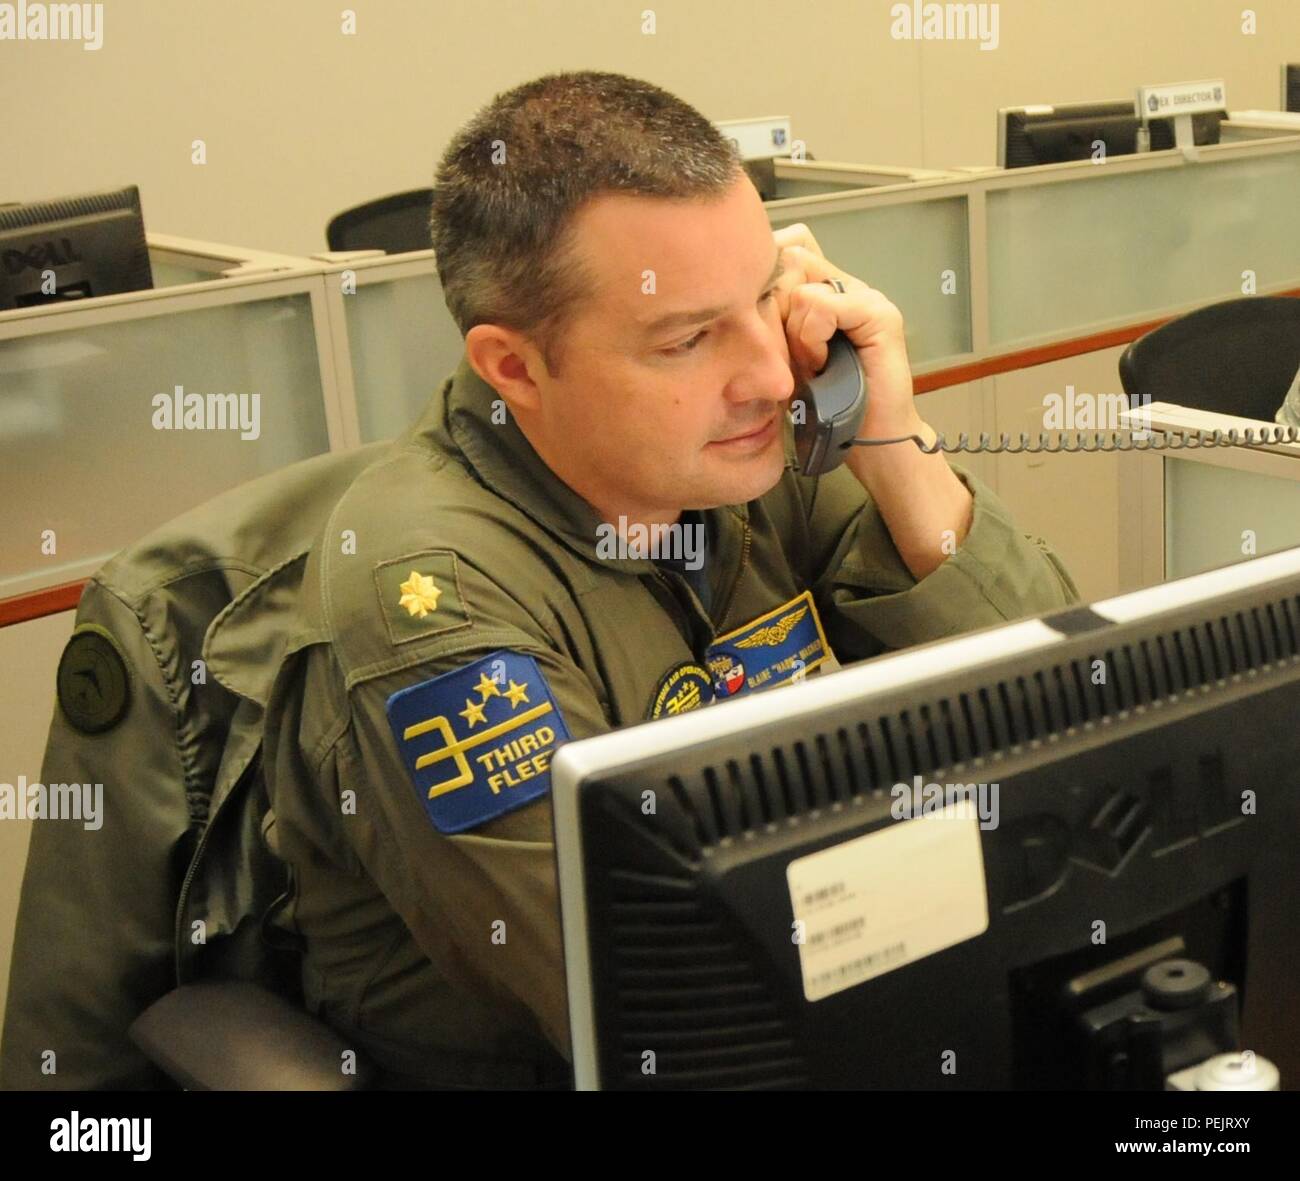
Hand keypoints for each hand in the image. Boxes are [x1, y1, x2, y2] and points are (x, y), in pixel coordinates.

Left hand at [771, 223, 921, 436]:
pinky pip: (822, 305)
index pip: (786, 256)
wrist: (862, 439)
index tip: (767, 336)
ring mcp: (866, 296)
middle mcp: (846, 286)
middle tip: (790, 356)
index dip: (766, 291)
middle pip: (790, 264)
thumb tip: (741, 292)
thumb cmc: (821, 402)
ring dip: (796, 334)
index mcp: (824, 291)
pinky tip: (823, 362)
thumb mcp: (782, 356)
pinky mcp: (879, 313)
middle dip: (776, 314)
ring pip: (802, 289)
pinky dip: (813, 338)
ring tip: (813, 364)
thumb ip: (771, 320)